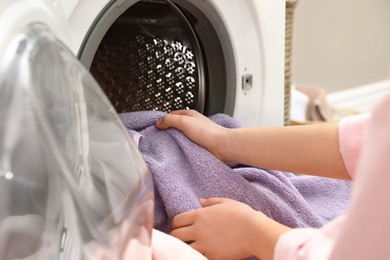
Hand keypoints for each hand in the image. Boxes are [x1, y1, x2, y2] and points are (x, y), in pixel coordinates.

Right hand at [156, 110, 228, 160]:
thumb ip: (170, 120)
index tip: (156, 126)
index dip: (164, 119)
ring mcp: (195, 136)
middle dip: (167, 131)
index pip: (172, 115)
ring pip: (180, 137)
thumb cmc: (208, 132)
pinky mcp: (197, 146)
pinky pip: (185, 146)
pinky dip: (180, 148)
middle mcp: (192, 125)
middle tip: (159, 136)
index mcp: (190, 116)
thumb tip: (159, 122)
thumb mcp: (184, 121)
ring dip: (174, 141)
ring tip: (166, 145)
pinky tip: (176, 151)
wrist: (221, 146)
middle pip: (175, 126)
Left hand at [170, 198, 289, 259]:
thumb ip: (211, 202)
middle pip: (176, 235)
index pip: (177, 220)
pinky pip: (197, 257)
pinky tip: (201, 254)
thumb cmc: (243, 215)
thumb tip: (200, 201)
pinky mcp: (211, 256)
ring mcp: (203, 244)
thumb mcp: (226, 203)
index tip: (179, 227)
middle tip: (182, 238)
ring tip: (188, 247)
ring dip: (184, 247)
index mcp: (200, 215)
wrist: (255, 231)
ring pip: (183, 247)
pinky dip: (196, 255)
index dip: (176, 224)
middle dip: (176, 236)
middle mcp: (198, 230)